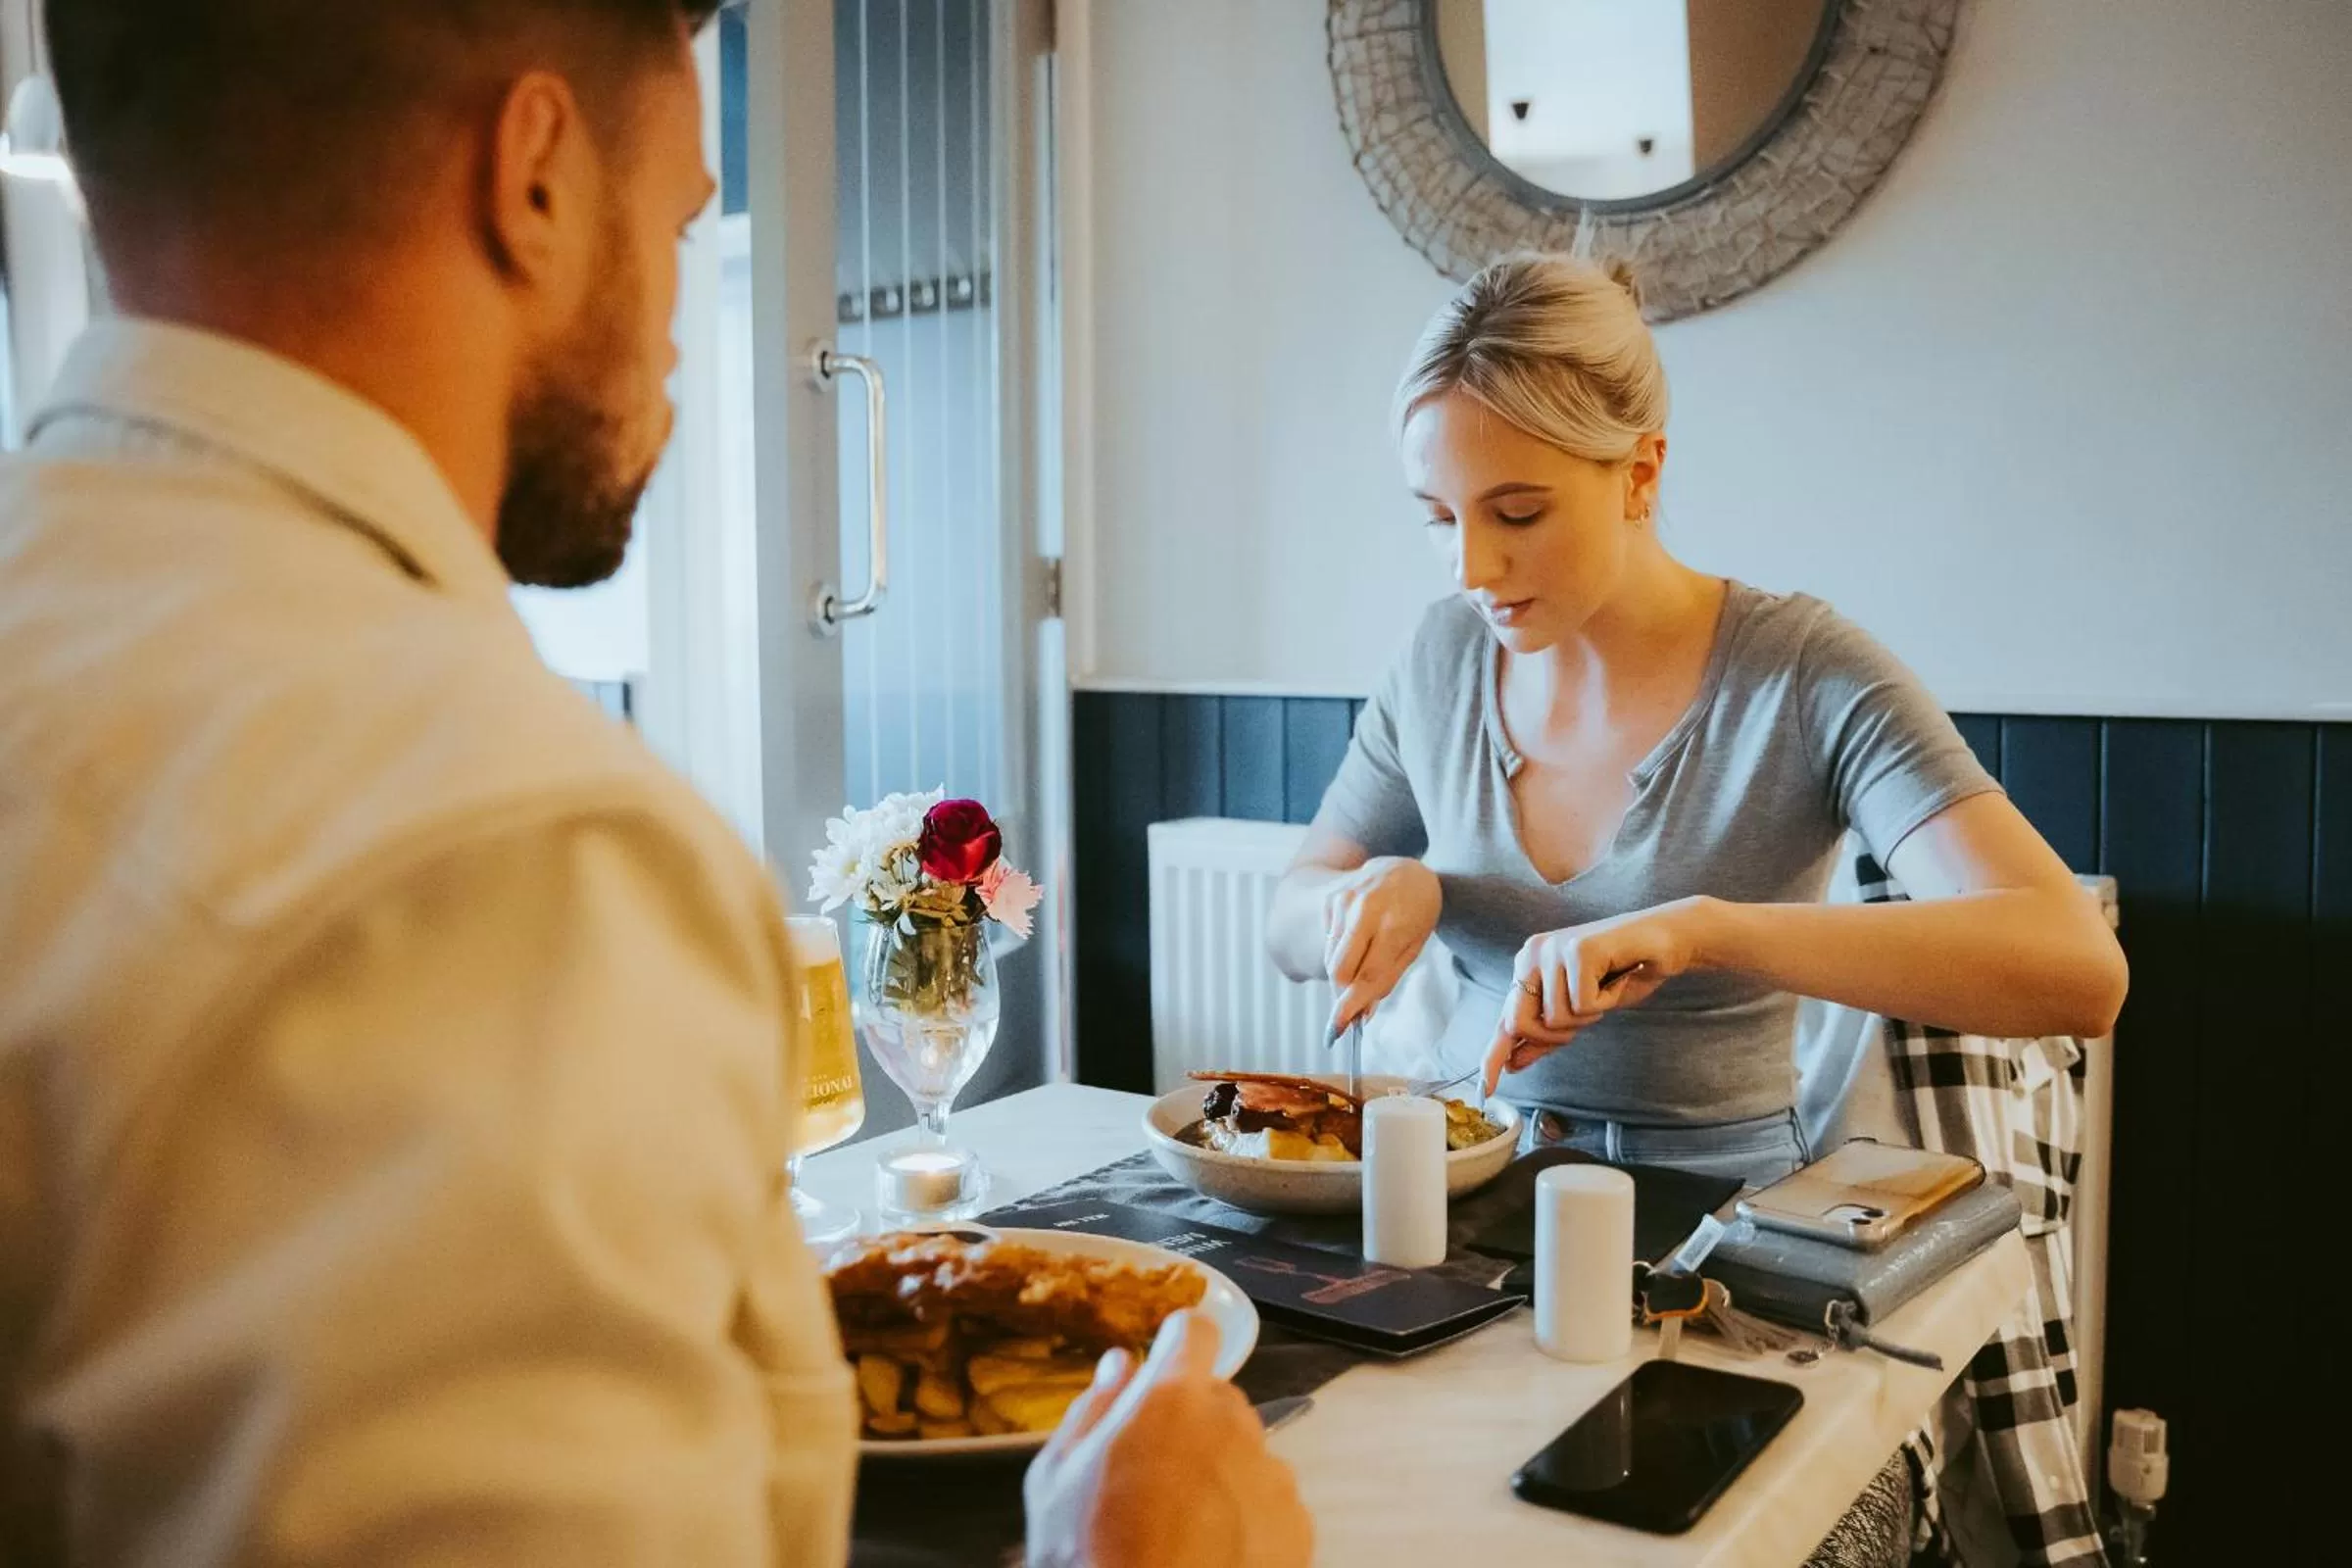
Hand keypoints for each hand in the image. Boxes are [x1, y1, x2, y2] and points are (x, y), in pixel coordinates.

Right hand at [1024, 1312, 1312, 1567]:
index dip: (1178, 1344)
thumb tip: (1120, 1365)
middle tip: (1152, 1471)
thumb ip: (1092, 1409)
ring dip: (1220, 1470)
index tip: (1161, 1368)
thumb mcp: (1057, 1479)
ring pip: (1245, 1452)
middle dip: (1190, 1420)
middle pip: (1218, 1397)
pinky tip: (1213, 1552)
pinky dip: (1247, 1517)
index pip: (1195, 1331)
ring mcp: (1272, 1475)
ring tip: (1182, 1524)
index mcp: (1172, 1398)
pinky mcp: (1297, 1526)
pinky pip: (1270, 1502)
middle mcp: (1233, 1423)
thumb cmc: (1090, 1554)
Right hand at [1321, 857, 1441, 1034]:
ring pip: (1331, 958)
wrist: (1406, 869)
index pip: (1367, 975)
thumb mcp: (1414, 946)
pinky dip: (1341, 951)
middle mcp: (1365, 909)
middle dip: (1344, 992)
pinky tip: (1359, 938)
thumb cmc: (1416, 913)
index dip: (1351, 1005)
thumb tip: (1363, 1013)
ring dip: (1344, 972)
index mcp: (1394, 924)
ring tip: (1366, 958)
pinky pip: (1329, 941)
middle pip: (1340, 969)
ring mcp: (1344, 901)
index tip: (1337, 1029)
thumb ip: (1387, 978)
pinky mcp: (1332, 899)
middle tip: (1355, 1002)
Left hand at [1481, 898, 1714, 1095]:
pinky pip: (1583, 1005)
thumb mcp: (1581, 1011)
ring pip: (1557, 1019)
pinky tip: (1616, 978)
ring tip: (1605, 987)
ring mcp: (1553, 949)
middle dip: (1555, 1036)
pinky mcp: (1579, 949)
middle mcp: (1533, 953)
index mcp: (1528, 966)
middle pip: (1520, 1023)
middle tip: (1588, 1013)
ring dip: (1589, 1015)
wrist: (1667, 941)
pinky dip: (1606, 1002)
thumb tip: (1512, 1063)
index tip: (1487, 1085)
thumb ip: (1547, 1034)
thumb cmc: (1624, 973)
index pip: (1506, 1018)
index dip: (1494, 1054)